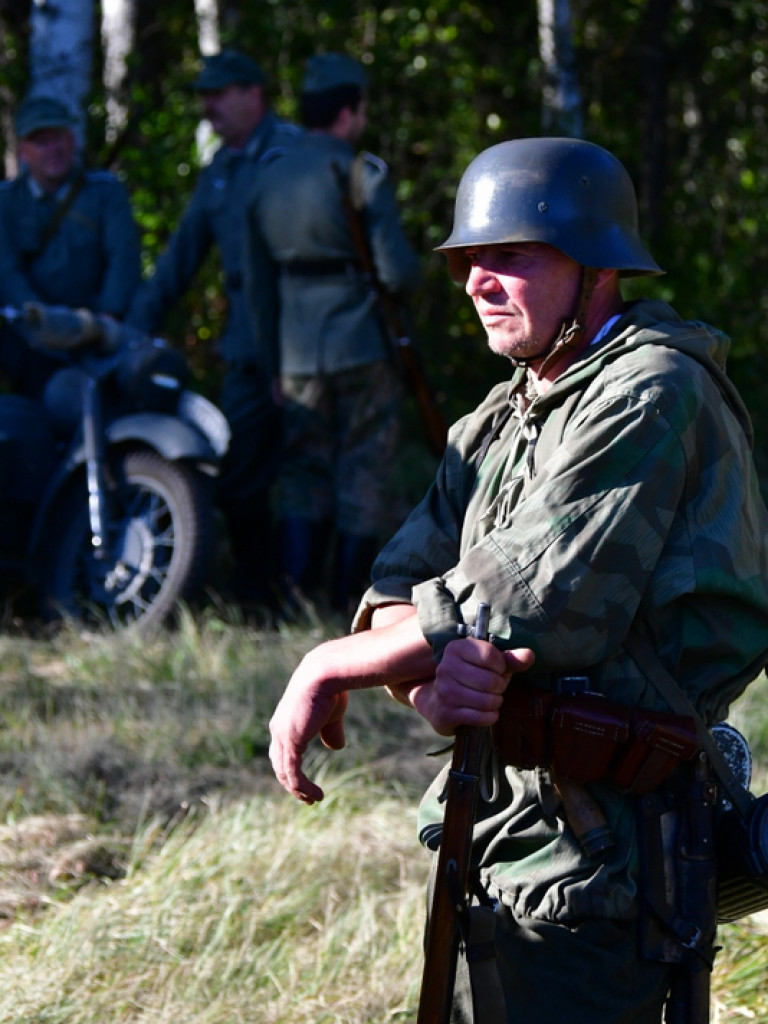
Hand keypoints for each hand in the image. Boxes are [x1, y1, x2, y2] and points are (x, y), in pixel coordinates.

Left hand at [269, 647, 348, 804]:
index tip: (304, 781)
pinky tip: (316, 795)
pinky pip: (294, 774)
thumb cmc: (330, 688)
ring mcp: (282, 737)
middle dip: (292, 782)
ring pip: (285, 773)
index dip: (291, 767)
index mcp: (284, 721)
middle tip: (306, 796)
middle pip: (279, 764)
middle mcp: (278, 730)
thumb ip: (330, 731)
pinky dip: (303, 788)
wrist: (325, 674)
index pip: (282, 751)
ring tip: (313, 799)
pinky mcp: (291, 742)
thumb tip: (336, 747)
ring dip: (298, 790)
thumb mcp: (331, 714)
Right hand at [410, 637, 534, 735]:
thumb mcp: (490, 664)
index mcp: (456, 648)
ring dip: (495, 703)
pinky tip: (486, 713)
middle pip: (490, 681)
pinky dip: (489, 717)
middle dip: (500, 687)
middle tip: (495, 689)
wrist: (441, 701)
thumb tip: (529, 655)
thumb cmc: (471, 678)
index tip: (498, 670)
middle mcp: (445, 667)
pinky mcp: (445, 713)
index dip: (501, 666)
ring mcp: (443, 691)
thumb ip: (510, 659)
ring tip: (491, 700)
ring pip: (486, 701)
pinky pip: (480, 717)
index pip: (490, 656)